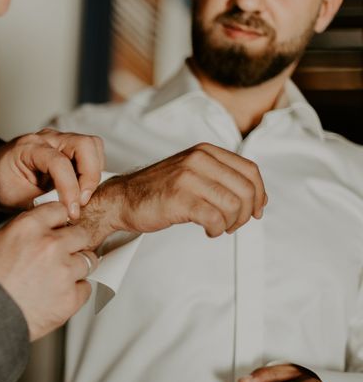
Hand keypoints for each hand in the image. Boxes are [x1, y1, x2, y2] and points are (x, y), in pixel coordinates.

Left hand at [0, 128, 104, 219]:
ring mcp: (59, 141)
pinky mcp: (67, 149)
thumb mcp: (15, 199)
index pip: (59, 162)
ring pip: (92, 147)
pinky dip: (91, 172)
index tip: (71, 210)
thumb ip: (42, 204)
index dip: (69, 188)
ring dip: (93, 173)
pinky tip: (79, 190)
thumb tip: (67, 212)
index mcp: (29, 147)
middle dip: (89, 176)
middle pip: (85, 145)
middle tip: (81, 202)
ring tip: (81, 196)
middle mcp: (47, 138)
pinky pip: (90, 154)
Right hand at [0, 202, 97, 340]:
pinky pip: (86, 288)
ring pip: (88, 261)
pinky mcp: (71, 297)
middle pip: (81, 234)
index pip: (59, 210)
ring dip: (77, 268)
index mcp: (30, 227)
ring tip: (59, 278)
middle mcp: (51, 245)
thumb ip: (25, 229)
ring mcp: (64, 271)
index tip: (61, 228)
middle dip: (74, 244)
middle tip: (64, 255)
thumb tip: (42, 226)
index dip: (60, 221)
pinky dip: (76, 291)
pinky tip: (58, 295)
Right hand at [77, 142, 267, 247]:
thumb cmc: (157, 190)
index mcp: (205, 151)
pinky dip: (217, 229)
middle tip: (234, 223)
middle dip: (246, 213)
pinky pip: (215, 218)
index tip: (256, 209)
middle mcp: (199, 160)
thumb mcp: (192, 172)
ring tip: (218, 227)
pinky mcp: (180, 199)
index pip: (250, 170)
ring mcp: (188, 178)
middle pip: (246, 189)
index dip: (259, 194)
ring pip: (234, 205)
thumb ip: (221, 178)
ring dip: (231, 223)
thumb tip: (257, 198)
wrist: (122, 199)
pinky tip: (208, 230)